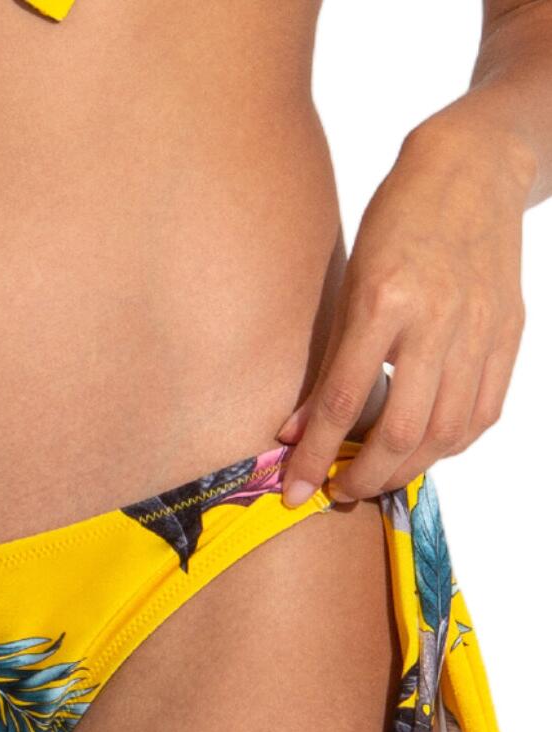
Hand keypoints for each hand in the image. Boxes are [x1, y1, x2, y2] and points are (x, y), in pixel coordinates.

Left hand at [278, 113, 534, 505]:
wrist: (474, 169)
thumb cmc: (398, 223)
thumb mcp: (350, 282)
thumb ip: (328, 363)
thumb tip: (295, 433)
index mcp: (384, 301)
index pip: (343, 402)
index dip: (315, 456)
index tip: (295, 491)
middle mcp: (437, 320)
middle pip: (401, 433)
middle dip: (363, 478)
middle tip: (337, 491)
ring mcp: (479, 331)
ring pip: (444, 435)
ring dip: (404, 471)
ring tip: (374, 478)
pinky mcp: (508, 336)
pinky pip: (481, 414)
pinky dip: (448, 447)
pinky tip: (422, 451)